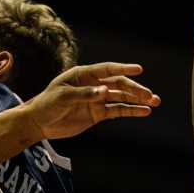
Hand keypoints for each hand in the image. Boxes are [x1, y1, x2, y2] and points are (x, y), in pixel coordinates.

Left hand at [21, 63, 159, 141]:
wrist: (38, 123)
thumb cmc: (47, 104)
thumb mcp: (63, 97)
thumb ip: (84, 94)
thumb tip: (105, 91)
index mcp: (82, 75)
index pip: (106, 69)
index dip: (123, 68)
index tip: (139, 69)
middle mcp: (92, 85)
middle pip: (118, 84)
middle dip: (135, 89)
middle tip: (150, 95)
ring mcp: (96, 99)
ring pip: (121, 97)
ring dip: (137, 99)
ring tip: (154, 102)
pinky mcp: (97, 113)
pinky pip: (117, 110)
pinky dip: (131, 111)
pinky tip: (144, 112)